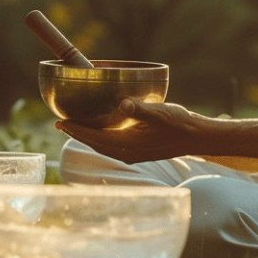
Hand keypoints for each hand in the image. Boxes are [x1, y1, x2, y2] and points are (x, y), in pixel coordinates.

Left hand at [56, 99, 212, 163]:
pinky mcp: (139, 150)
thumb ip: (140, 109)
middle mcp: (127, 153)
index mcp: (127, 146)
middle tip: (60, 123)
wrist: (197, 137)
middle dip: (77, 133)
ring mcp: (133, 153)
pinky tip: (101, 128)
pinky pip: (112, 144)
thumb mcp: (160, 113)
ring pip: (102, 145)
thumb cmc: (180, 124)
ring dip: (88, 135)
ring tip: (74, 126)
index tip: (60, 122)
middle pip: (94, 143)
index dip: (76, 130)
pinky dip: (101, 137)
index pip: (94, 139)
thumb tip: (123, 104)